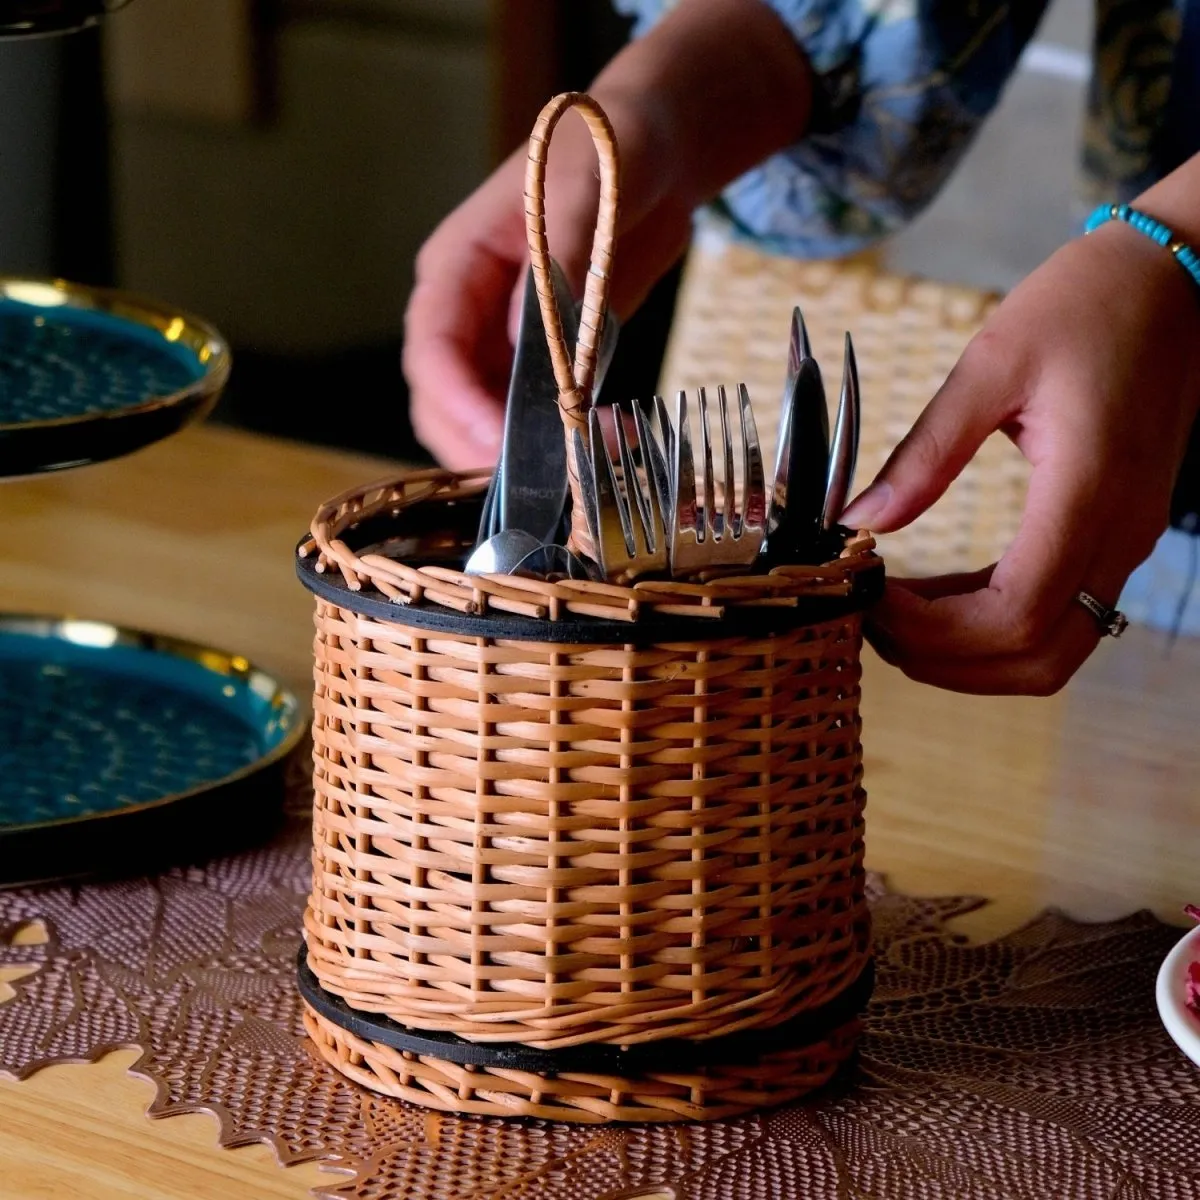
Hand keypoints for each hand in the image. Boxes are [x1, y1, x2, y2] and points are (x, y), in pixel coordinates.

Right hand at [401, 115, 692, 469]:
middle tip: (544, 475)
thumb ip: (557, 261)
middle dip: (485, 445)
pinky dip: (568, 438)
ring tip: (592, 457)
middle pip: (446, 402)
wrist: (656, 154)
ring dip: (529, 452)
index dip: (458, 402)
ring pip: (488, 420)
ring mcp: (505, 342)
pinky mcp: (546, 361)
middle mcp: (469, 313)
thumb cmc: (607, 150)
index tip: (500, 439)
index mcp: (456, 267)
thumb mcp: (582, 192)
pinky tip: (612, 439)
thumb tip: (525, 338)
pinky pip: (540, 416)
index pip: (433, 349)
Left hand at [841, 222, 1199, 693]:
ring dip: (967, 655)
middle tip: (872, 620)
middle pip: (1036, 659)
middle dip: (944, 660)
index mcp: (1088, 491)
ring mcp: (1125, 542)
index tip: (868, 597)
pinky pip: (1057, 614)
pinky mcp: (1116, 535)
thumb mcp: (991, 364)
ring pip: (1051, 652)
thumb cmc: (1086, 305)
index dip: (932, 631)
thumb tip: (862, 520)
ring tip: (893, 614)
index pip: (1014, 615)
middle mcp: (1119, 535)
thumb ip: (926, 452)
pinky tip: (934, 597)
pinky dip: (991, 625)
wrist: (1174, 281)